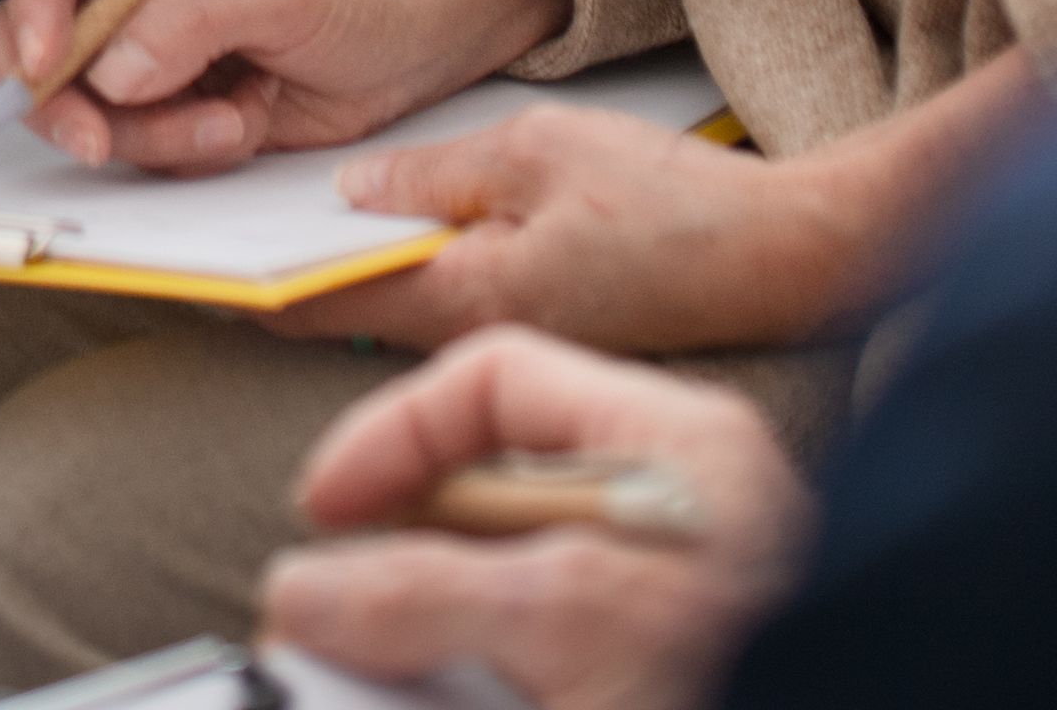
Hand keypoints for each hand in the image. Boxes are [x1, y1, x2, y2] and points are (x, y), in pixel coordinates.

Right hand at [0, 0, 571, 172]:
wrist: (416, 48)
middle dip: (58, 103)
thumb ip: (193, 18)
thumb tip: (112, 70)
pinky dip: (186, 154)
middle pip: (38, 51)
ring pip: (92, 116)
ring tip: (232, 123)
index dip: (29, 10)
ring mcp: (153, 68)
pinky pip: (144, 153)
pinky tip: (245, 128)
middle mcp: (136, 4)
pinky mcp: (179, 121)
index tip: (40, 66)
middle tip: (96, 142)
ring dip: (151, 136)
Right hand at [256, 330, 813, 709]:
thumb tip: (308, 592)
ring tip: (392, 677)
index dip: (394, 434)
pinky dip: (484, 676)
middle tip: (340, 613)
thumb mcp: (570, 622)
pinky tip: (459, 697)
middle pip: (491, 490)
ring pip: (507, 584)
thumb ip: (425, 594)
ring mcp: (673, 595)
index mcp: (676, 445)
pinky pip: (542, 652)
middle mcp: (676, 505)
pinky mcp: (656, 664)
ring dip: (435, 632)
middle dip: (403, 550)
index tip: (327, 510)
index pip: (497, 379)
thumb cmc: (748, 680)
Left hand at [276, 108, 836, 355]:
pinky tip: (401, 210)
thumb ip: (436, 172)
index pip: (322, 302)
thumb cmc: (678, 203)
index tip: (190, 251)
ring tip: (299, 193)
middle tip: (226, 203)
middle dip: (291, 261)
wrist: (790, 255)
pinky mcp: (544, 322)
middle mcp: (481, 338)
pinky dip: (413, 257)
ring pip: (399, 298)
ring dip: (352, 257)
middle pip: (352, 304)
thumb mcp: (538, 151)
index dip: (250, 275)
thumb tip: (355, 189)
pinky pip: (452, 296)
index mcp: (467, 302)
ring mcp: (514, 337)